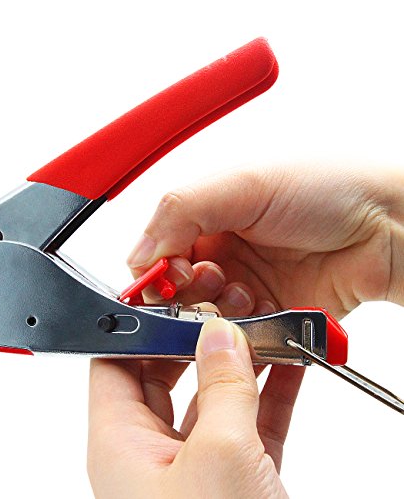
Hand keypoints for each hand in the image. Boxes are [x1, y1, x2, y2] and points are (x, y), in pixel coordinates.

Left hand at [88, 318, 303, 498]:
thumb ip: (222, 388)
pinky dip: (270, 394)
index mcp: (121, 445)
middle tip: (226, 310)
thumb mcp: (219, 455)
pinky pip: (248, 423)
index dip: (139, 325)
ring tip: (264, 329)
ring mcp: (194, 465)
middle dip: (198, 337)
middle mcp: (151, 453)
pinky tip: (289, 365)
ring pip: (212, 397)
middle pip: (166, 373)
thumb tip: (222, 336)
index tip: (171, 296)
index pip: (115, 362)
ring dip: (240, 363)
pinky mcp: (234, 478)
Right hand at [127, 164, 403, 316]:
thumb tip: (139, 249)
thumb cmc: (327, 190)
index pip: (157, 250)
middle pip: (175, 290)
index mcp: (207, 216)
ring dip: (215, 311)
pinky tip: (261, 308)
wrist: (387, 228)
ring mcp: (244, 285)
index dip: (155, 269)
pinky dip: (243, 329)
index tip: (167, 277)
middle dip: (185, 292)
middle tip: (208, 281)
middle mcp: (222, 251)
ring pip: (204, 318)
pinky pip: (239, 336)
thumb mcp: (245, 183)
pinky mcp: (268, 315)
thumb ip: (181, 209)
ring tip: (241, 292)